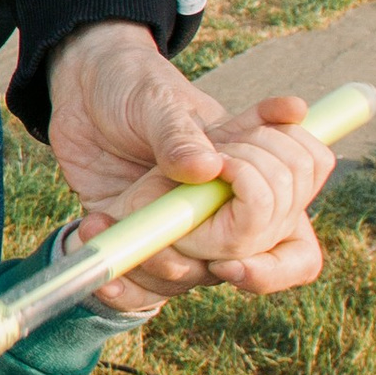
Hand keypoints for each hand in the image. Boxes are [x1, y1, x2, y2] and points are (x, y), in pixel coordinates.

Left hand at [48, 25, 335, 308]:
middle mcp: (221, 213)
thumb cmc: (136, 86)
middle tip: (168, 212)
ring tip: (109, 219)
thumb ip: (179, 133)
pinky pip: (141, 288)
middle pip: (244, 268)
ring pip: (189, 279)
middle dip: (210, 253)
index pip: (294, 243)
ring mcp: (179, 230)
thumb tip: (207, 168)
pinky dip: (121, 288)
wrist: (82, 88)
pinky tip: (96, 262)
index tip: (233, 251)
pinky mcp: (139, 240)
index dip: (276, 264)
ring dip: (154, 262)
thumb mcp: (157, 100)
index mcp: (251, 179)